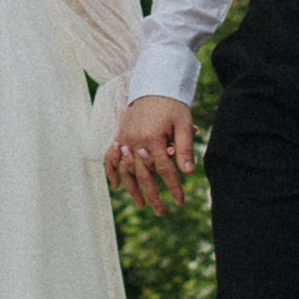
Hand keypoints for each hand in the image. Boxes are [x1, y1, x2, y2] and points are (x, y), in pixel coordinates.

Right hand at [108, 95, 194, 212]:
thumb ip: (184, 148)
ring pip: (126, 169)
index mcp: (153, 138)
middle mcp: (135, 141)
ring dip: (133, 189)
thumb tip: (188, 173)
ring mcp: (124, 139)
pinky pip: (111, 157)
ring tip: (142, 204)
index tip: (180, 201)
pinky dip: (111, 171)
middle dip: (153, 196)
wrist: (153, 85)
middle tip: (161, 213)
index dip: (173, 187)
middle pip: (144, 175)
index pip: (164, 170)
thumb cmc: (172, 105)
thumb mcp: (183, 124)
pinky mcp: (119, 136)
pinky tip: (116, 185)